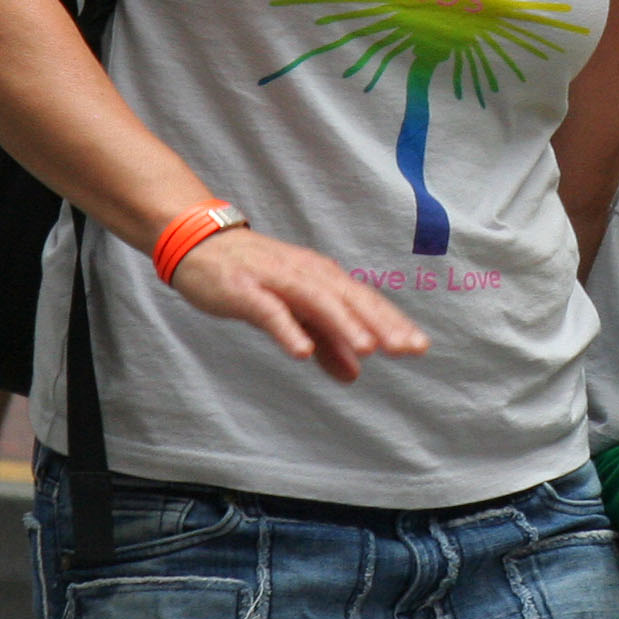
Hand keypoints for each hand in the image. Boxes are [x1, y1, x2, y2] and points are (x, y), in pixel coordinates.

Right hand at [168, 226, 427, 383]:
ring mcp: (275, 278)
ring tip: (368, 349)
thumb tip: (355, 374)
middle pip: (348, 297)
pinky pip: (269, 310)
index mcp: (321, 276)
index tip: (419, 346)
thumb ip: (324, 341)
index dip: (391, 322)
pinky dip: (287, 328)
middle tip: (409, 348)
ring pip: (316, 300)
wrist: (199, 244)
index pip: (363, 300)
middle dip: (380, 322)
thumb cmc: (253, 277)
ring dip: (343, 323)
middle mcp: (304, 273)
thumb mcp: (294, 311)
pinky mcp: (245, 289)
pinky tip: (302, 352)